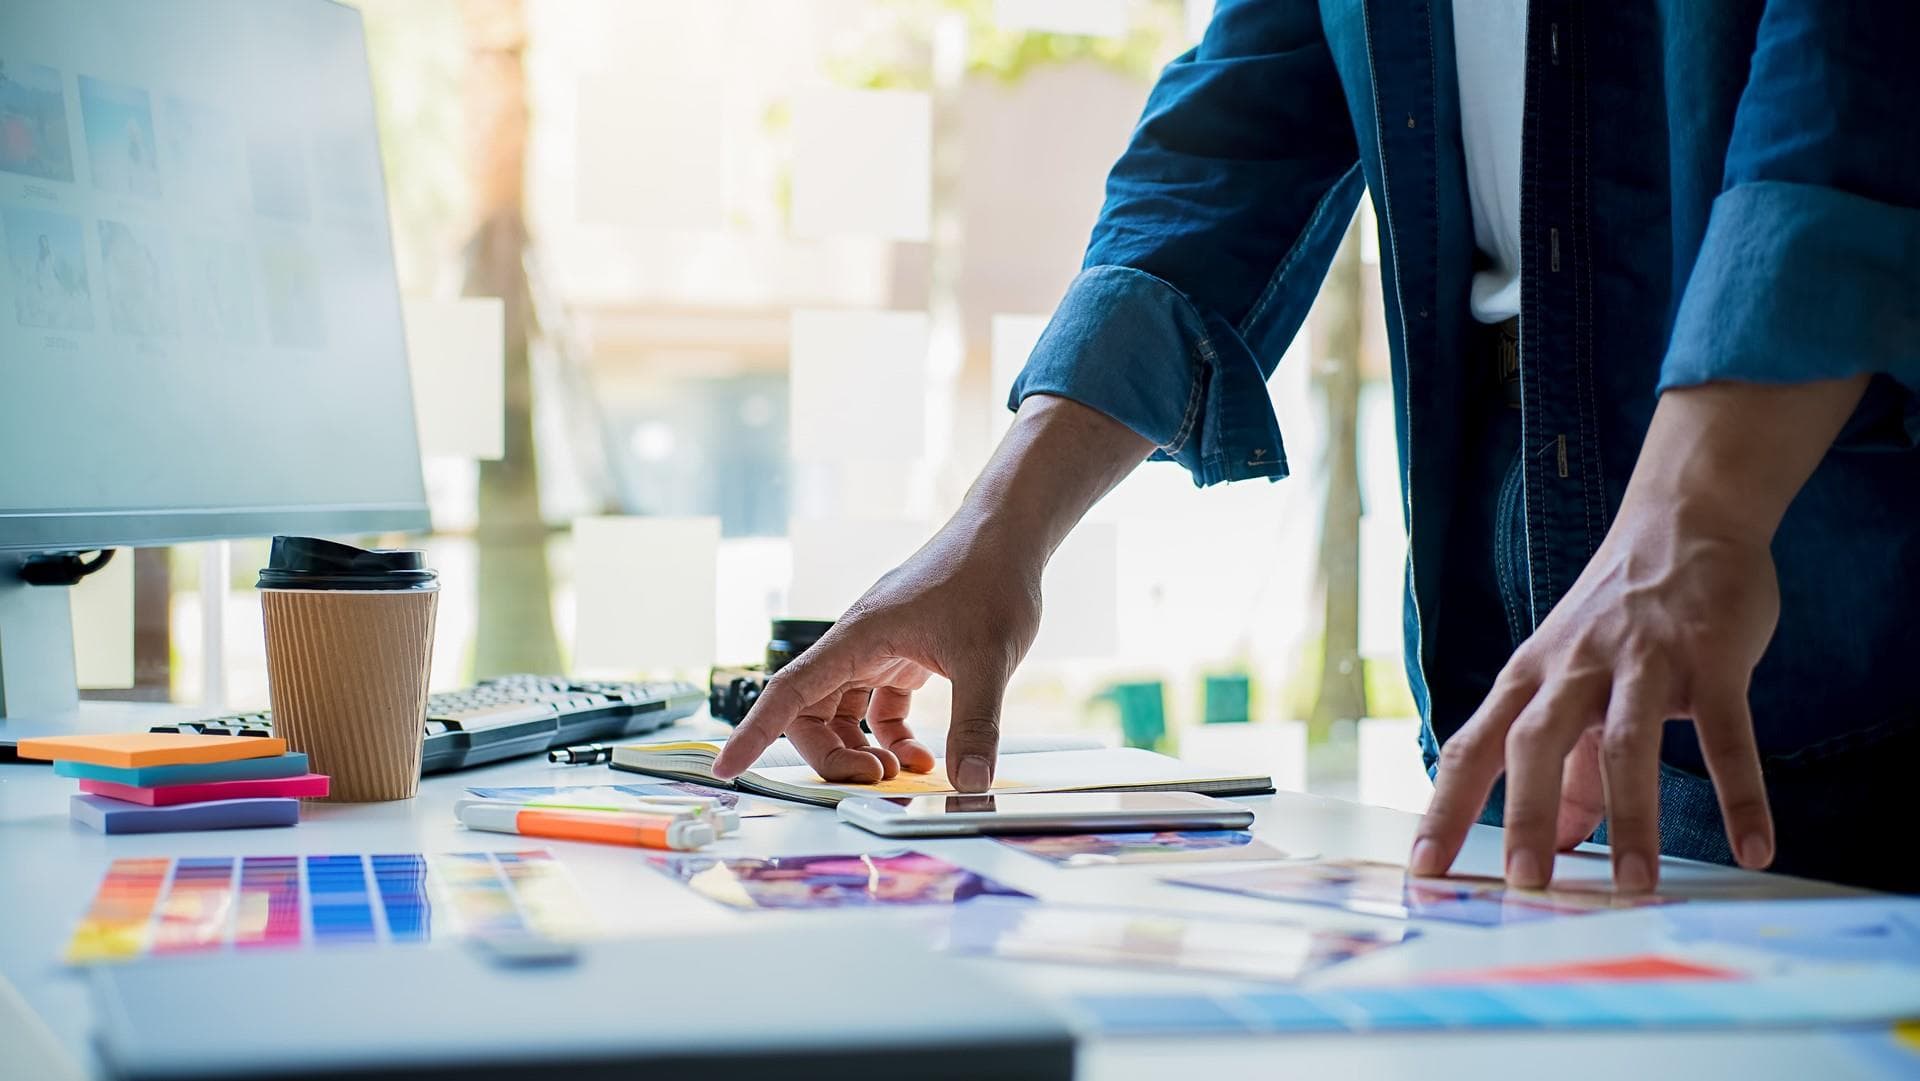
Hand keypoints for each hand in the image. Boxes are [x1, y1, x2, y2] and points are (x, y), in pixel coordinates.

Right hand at [710, 525, 1043, 789]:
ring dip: (861, 750)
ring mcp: (878, 648)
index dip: (754, 733)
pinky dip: (890, 735)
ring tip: (901, 772)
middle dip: (831, 756)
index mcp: (858, 637)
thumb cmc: (988, 577)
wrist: (1006, 535)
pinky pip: (877, 705)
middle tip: (874, 782)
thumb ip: (976, 725)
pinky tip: (921, 754)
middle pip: (812, 712)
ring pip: (843, 711)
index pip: (788, 691)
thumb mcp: (987, 659)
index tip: (726, 768)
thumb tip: (969, 783)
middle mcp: (857, 643)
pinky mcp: (903, 652)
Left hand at [1410, 512, 1779, 892]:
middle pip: (1533, 742)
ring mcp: (1641, 659)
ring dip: (1632, 817)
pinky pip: (1724, 731)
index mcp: (1529, 679)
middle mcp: (1573, 668)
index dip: (1445, 809)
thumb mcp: (1571, 679)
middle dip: (1524, 813)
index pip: (1472, 749)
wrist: (1684, 518)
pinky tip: (1755, 845)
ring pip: (1625, 741)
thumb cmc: (1618, 614)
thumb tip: (1554, 841)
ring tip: (1636, 885)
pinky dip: (1740, 791)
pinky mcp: (1709, 656)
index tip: (1423, 869)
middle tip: (1525, 883)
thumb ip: (1564, 763)